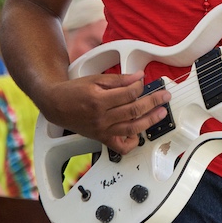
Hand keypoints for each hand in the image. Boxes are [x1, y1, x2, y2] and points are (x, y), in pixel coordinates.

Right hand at [41, 71, 170, 154]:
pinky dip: (132, 142)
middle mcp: (101, 118)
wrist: (56, 105)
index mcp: (99, 100)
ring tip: (161, 113)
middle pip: (134, 111)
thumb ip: (119, 79)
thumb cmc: (74, 91)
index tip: (143, 82)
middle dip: (153, 102)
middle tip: (165, 97)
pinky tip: (139, 133)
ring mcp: (102, 130)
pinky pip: (120, 146)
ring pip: (131, 128)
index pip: (128, 94)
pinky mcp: (102, 138)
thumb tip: (139, 77)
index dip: (140, 87)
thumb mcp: (96, 79)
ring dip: (150, 121)